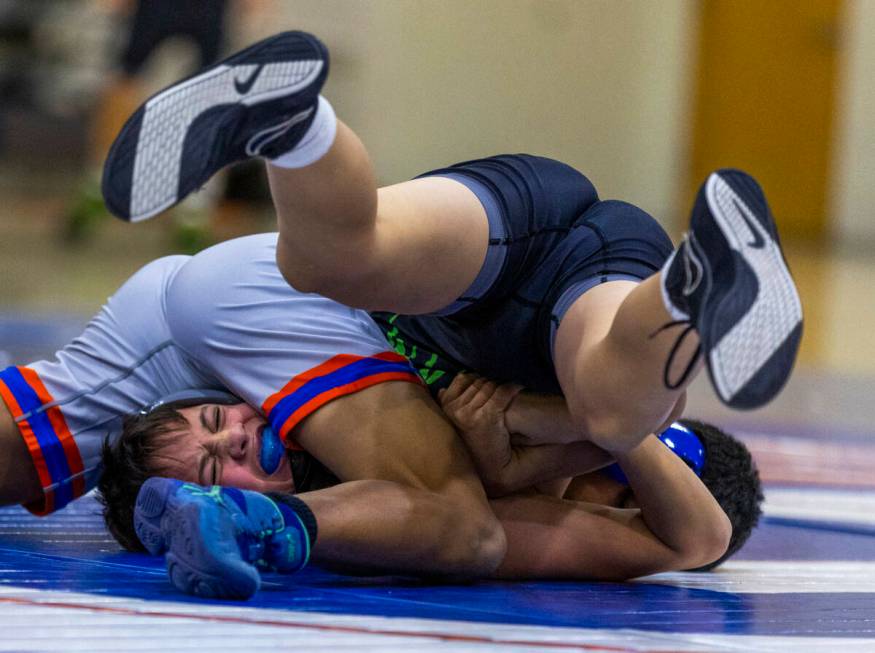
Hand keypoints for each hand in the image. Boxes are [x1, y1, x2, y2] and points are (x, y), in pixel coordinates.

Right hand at [438, 373, 521, 490]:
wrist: (493, 469)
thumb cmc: (476, 446)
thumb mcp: (456, 423)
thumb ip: (448, 404)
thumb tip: (442, 390)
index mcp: (445, 407)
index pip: (463, 379)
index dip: (478, 380)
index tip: (488, 388)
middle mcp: (454, 408)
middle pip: (478, 382)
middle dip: (491, 384)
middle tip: (502, 391)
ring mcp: (469, 412)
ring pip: (491, 386)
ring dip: (502, 386)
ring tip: (510, 390)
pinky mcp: (486, 415)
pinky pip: (502, 392)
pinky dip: (513, 388)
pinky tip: (518, 389)